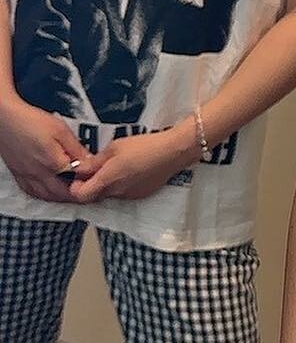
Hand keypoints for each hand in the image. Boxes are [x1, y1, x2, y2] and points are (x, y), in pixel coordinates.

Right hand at [0, 96, 89, 201]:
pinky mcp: (18, 174)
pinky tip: (49, 191)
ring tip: (72, 193)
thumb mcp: (61, 131)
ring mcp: (26, 176)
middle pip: (62, 193)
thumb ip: (76, 149)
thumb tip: (90, 162)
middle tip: (87, 191)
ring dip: (61, 198)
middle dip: (77, 195)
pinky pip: (32, 192)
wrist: (5, 118)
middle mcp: (38, 173)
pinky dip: (44, 195)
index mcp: (52, 163)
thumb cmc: (30, 121)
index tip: (97, 179)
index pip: (76, 180)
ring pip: (46, 196)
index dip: (89, 182)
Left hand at [67, 126, 193, 203]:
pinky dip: (120, 185)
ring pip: (109, 195)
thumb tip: (77, 169)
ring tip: (113, 167)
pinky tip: (129, 171)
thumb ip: (94, 161)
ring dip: (106, 185)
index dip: (74, 187)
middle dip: (89, 185)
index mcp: (108, 179)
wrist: (173, 152)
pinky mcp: (141, 195)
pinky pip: (123, 193)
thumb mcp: (114, 148)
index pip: (80, 195)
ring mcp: (130, 196)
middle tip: (93, 169)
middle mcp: (117, 192)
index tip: (76, 176)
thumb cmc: (144, 146)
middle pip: (94, 197)